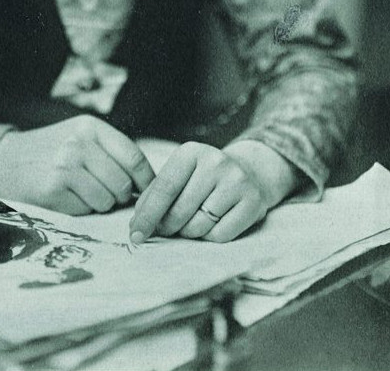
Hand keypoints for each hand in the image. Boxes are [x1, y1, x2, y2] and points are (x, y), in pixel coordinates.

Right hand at [0, 116, 155, 214]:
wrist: (4, 162)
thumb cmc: (50, 152)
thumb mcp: (79, 137)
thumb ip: (111, 152)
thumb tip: (150, 184)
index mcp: (90, 127)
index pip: (134, 157)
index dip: (147, 180)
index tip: (149, 192)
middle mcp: (78, 143)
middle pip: (124, 183)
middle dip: (121, 196)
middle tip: (106, 193)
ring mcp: (65, 165)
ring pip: (108, 200)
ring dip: (101, 204)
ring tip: (82, 192)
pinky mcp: (54, 189)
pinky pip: (87, 209)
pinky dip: (82, 209)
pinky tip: (67, 197)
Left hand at [128, 141, 294, 243]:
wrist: (250, 172)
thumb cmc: (203, 178)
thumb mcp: (179, 175)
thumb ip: (155, 195)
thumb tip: (137, 224)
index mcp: (191, 152)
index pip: (164, 188)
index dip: (147, 215)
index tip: (135, 234)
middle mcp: (215, 162)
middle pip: (180, 211)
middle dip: (167, 227)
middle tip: (166, 229)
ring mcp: (237, 182)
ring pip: (199, 226)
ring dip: (189, 232)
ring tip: (192, 221)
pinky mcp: (254, 203)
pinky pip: (220, 236)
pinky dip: (210, 236)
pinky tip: (213, 223)